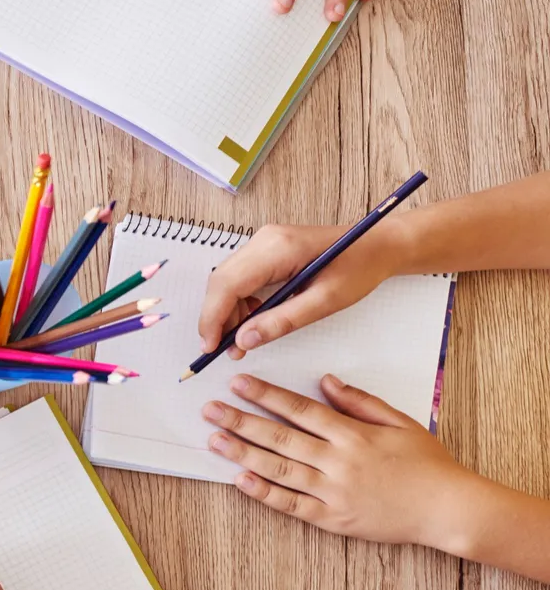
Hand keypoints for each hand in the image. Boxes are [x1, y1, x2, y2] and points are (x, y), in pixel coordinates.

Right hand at [197, 222, 405, 356]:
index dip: (212, 318)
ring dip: (228, 312)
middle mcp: (263, 239)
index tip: (210, 347)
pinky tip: (253, 320)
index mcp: (277, 248)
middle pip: (220, 281)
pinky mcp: (266, 249)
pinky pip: (239, 277)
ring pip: (227, 280)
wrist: (379, 243)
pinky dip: (239, 302)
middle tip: (225, 350)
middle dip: (217, 318)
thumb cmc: (360, 267)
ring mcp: (263, 241)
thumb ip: (282, 321)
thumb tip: (244, 340)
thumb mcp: (325, 301)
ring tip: (242, 340)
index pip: (227, 284)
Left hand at [204, 372, 483, 546]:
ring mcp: (333, 492)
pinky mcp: (332, 519)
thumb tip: (326, 381)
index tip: (238, 383)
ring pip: (279, 469)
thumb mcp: (400, 422)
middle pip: (280, 438)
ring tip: (214, 440)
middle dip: (241, 421)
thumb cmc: (427, 463)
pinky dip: (264, 493)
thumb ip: (360, 402)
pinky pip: (291, 505)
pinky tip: (239, 480)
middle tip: (210, 409)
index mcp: (353, 435)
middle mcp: (339, 462)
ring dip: (243, 454)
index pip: (300, 410)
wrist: (448, 509)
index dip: (266, 396)